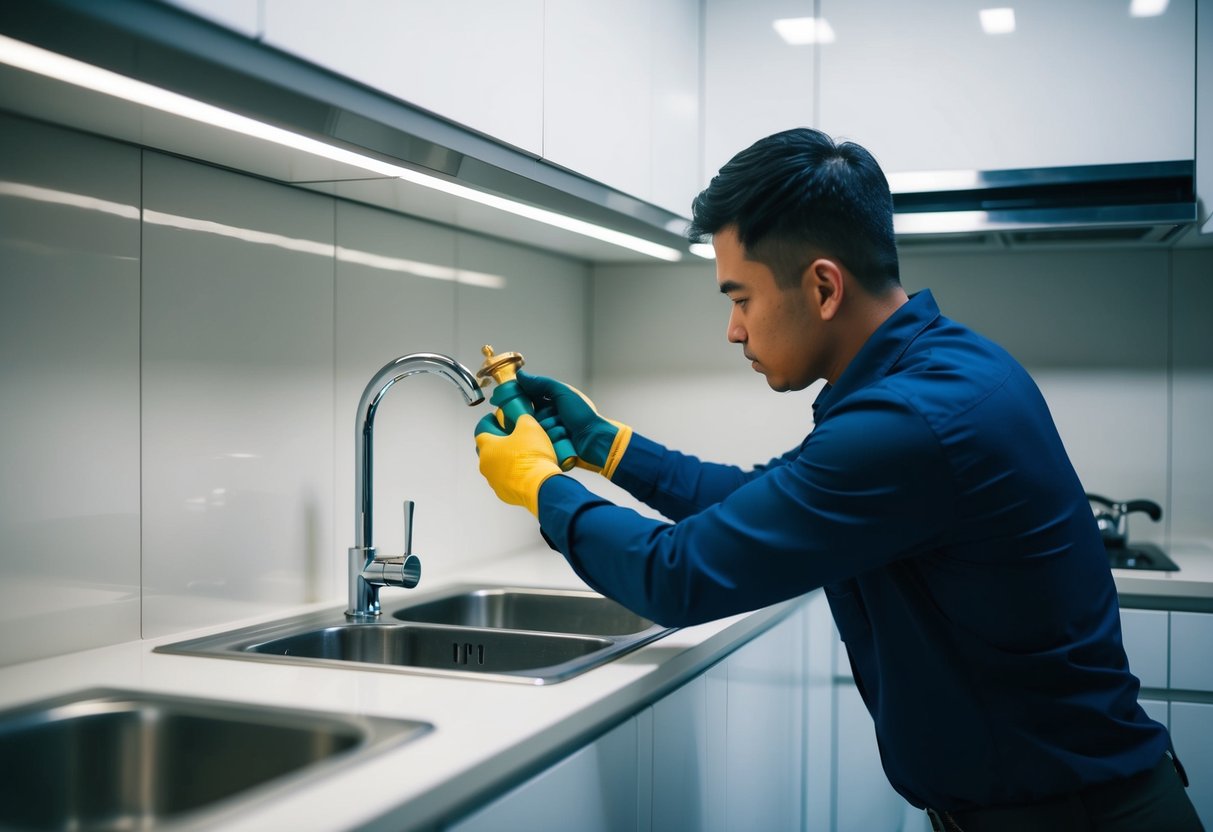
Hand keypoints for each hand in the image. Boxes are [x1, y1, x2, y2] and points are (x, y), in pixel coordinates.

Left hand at [474, 411, 561, 516]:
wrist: (541, 486)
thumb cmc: (532, 457)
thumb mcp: (530, 426)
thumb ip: (522, 418)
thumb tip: (522, 418)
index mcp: (488, 448)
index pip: (481, 432)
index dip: (490, 424)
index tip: (496, 420)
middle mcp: (486, 466)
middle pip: (489, 450)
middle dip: (500, 443)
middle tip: (514, 437)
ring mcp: (494, 482)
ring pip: (497, 467)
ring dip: (507, 461)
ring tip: (523, 455)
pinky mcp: (504, 494)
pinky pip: (507, 481)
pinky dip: (514, 475)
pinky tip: (527, 471)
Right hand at [515, 371, 632, 478]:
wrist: (595, 439)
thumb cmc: (582, 414)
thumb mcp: (563, 393)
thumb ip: (542, 384)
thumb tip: (521, 376)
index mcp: (553, 400)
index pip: (530, 396)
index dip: (521, 397)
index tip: (510, 398)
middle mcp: (550, 414)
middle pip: (532, 414)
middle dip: (543, 416)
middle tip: (557, 416)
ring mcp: (550, 430)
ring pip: (537, 428)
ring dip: (551, 427)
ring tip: (565, 428)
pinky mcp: (550, 445)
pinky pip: (543, 440)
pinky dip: (554, 438)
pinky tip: (565, 437)